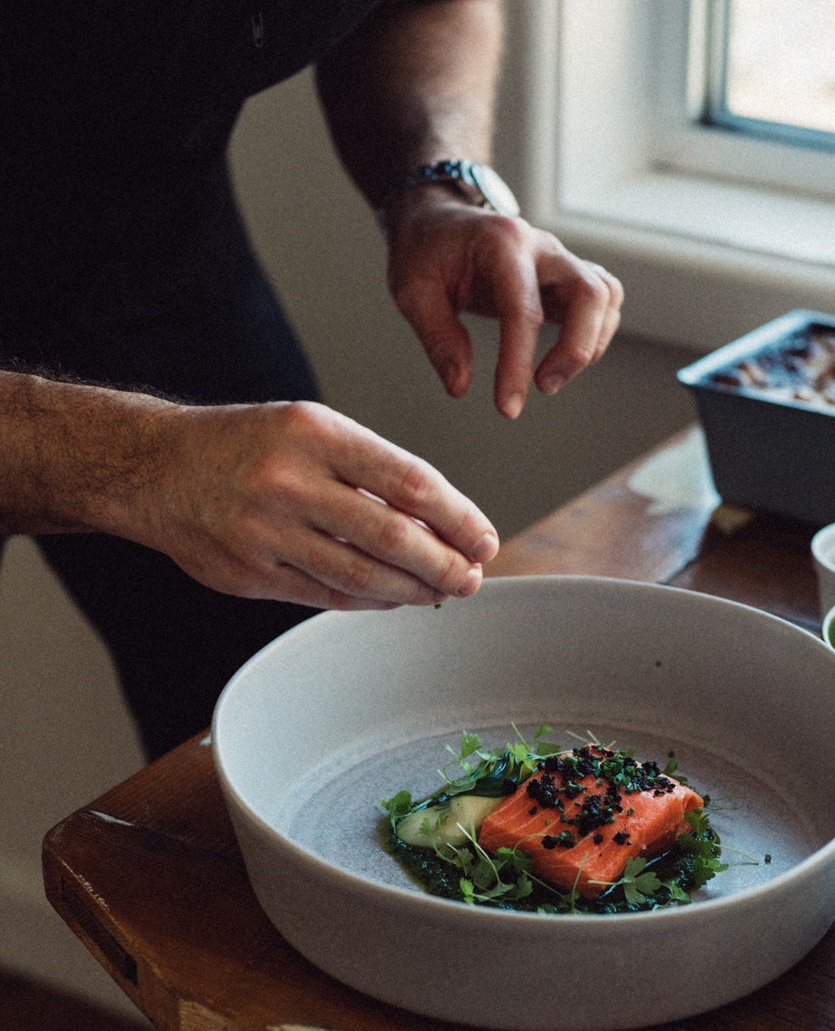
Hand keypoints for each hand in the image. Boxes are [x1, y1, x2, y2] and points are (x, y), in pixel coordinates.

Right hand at [138, 399, 498, 609]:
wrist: (154, 468)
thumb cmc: (247, 445)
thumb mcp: (310, 429)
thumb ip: (371, 470)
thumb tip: (444, 522)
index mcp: (314, 433)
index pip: (408, 480)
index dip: (457, 517)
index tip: (484, 539)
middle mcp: (289, 481)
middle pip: (391, 536)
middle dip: (444, 564)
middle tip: (472, 577)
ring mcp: (265, 532)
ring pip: (362, 575)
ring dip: (413, 591)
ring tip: (442, 591)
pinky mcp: (249, 574)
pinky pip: (326, 596)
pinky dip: (370, 601)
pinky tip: (395, 598)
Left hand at [383, 189, 623, 418]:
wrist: (437, 220)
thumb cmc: (424, 252)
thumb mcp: (412, 291)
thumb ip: (438, 338)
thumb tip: (461, 387)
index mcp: (501, 242)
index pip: (524, 308)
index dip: (519, 362)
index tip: (508, 406)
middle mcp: (541, 245)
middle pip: (590, 293)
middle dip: (576, 350)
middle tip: (544, 387)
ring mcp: (558, 258)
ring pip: (605, 296)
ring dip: (590, 343)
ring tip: (551, 377)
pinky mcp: (565, 275)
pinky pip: (602, 300)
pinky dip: (594, 332)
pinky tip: (563, 356)